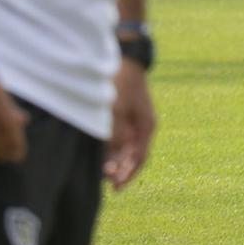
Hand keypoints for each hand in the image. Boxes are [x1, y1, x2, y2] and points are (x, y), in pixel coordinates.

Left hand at [103, 59, 155, 188]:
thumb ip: (115, 133)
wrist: (121, 58)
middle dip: (120, 170)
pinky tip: (98, 156)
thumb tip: (111, 157)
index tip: (116, 186)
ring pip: (123, 148)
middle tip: (108, 183)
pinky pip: (117, 138)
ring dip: (113, 160)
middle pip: (132, 155)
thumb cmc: (120, 82)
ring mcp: (131, 121)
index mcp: (146, 126)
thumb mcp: (116, 108)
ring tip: (101, 173)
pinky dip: (109, 148)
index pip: (139, 157)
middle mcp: (140, 126)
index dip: (128, 173)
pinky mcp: (121, 116)